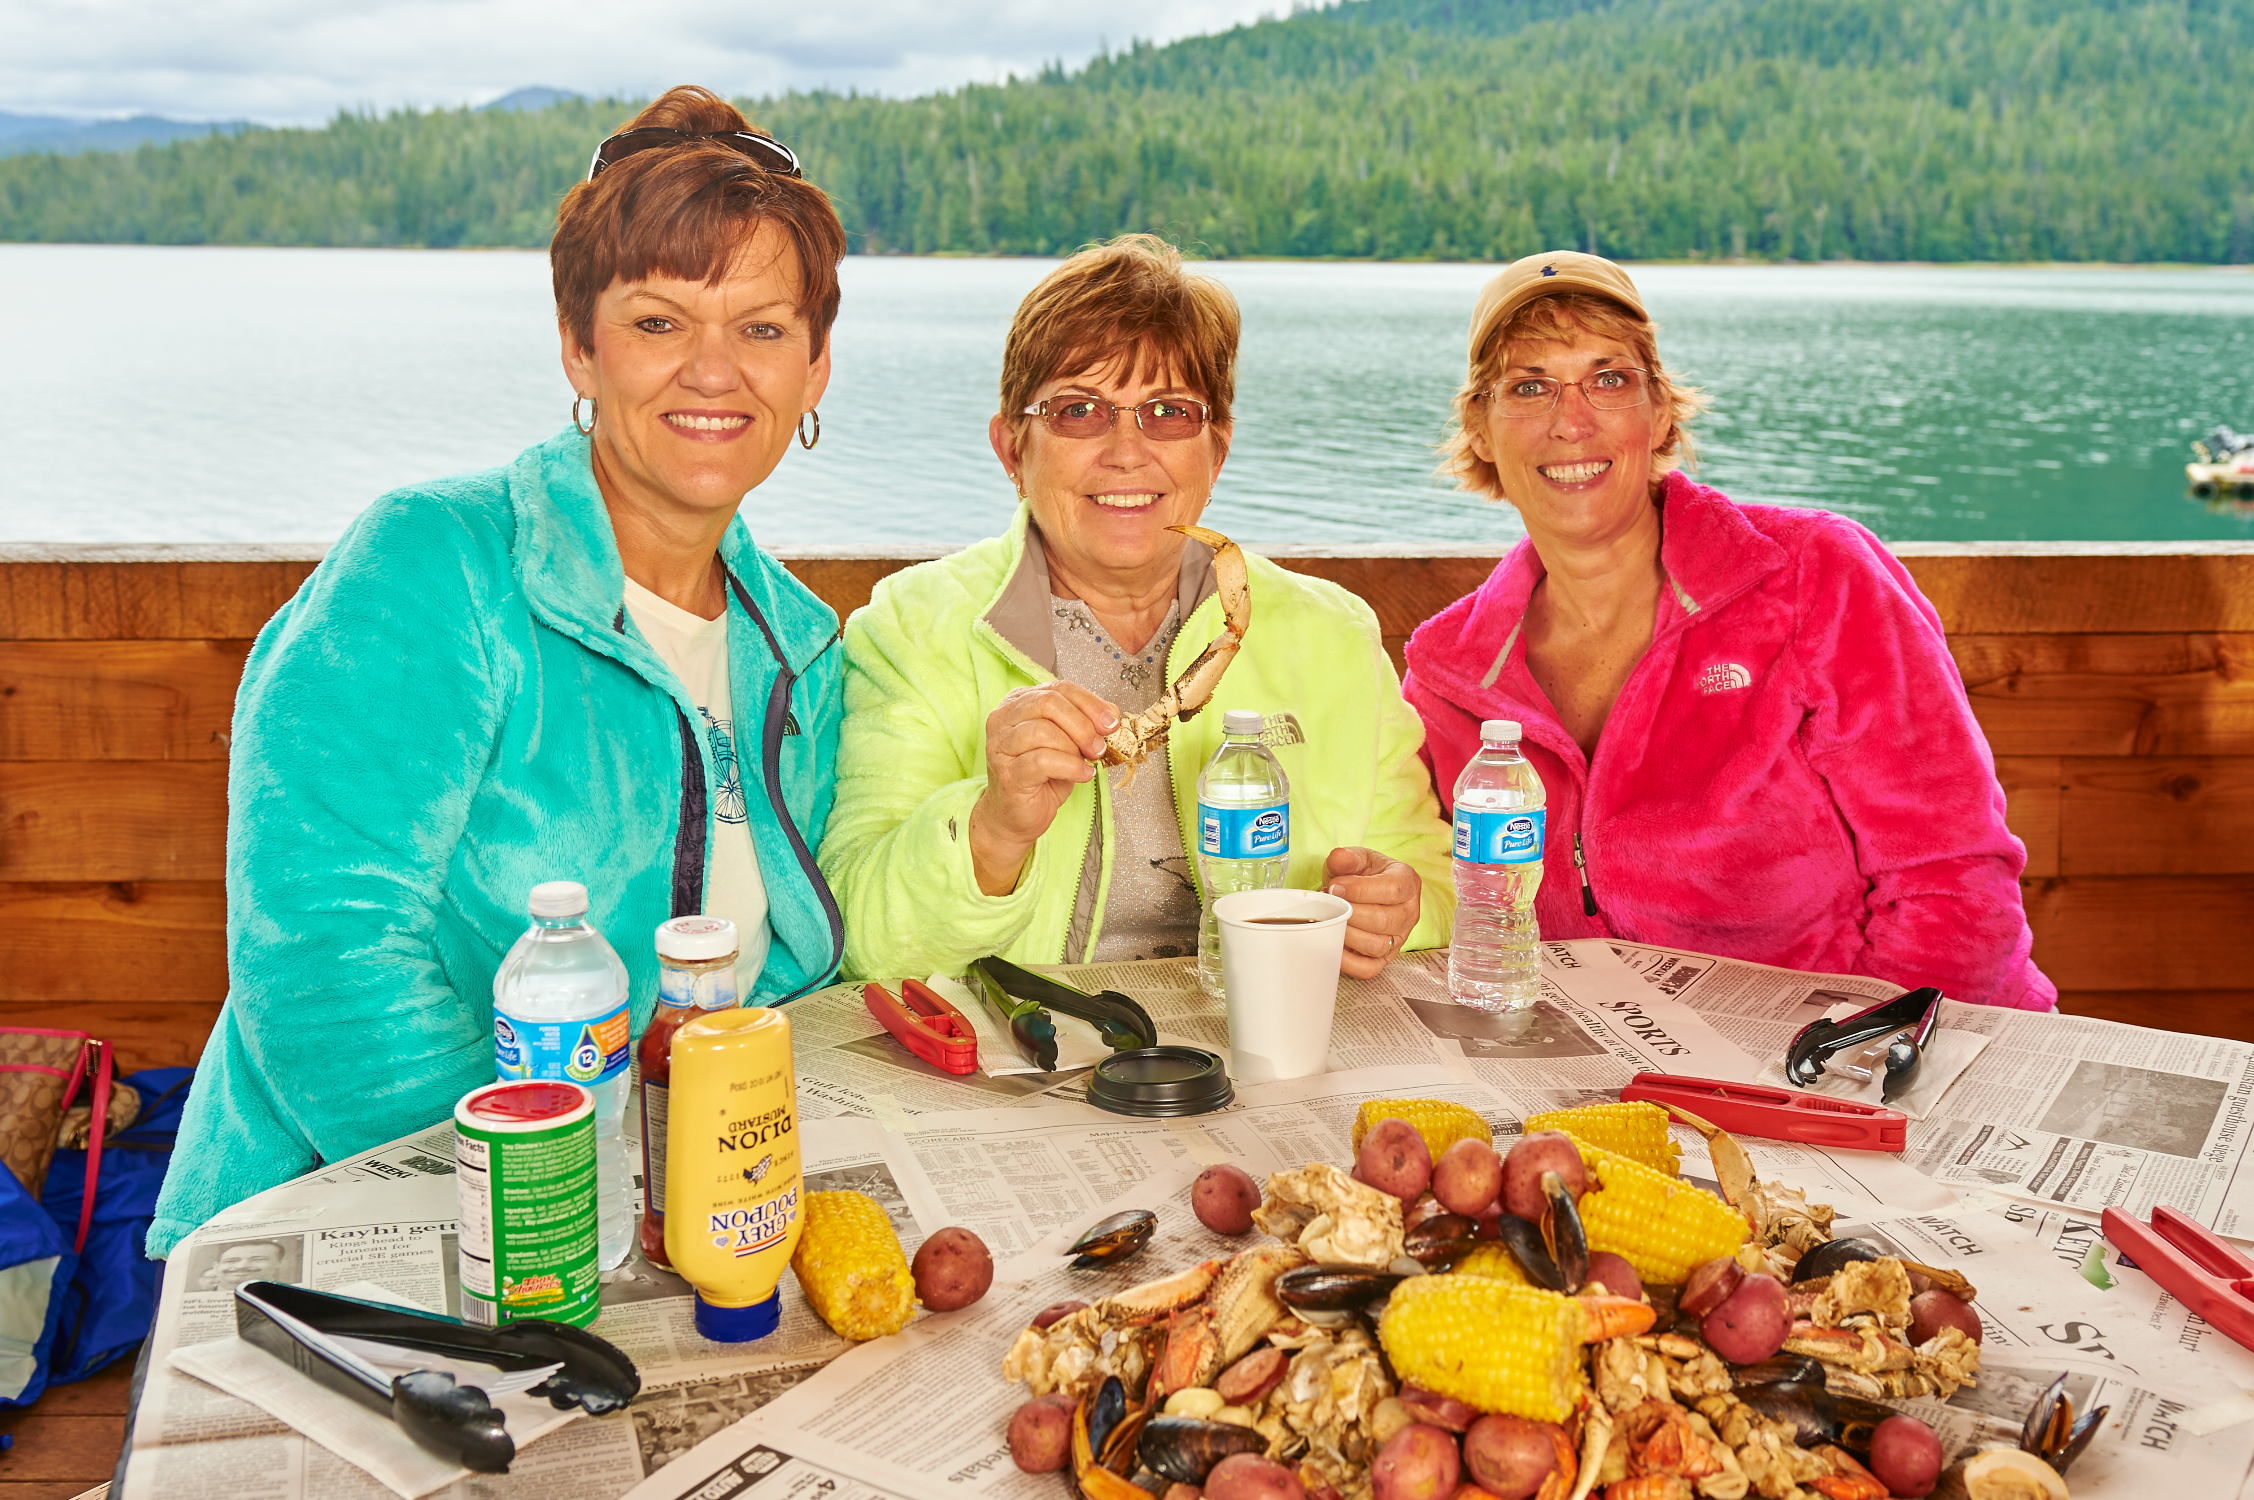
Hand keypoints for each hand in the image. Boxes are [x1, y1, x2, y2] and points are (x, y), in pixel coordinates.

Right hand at [969, 682, 1118, 895]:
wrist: (1018, 816)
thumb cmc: (1042, 778)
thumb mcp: (1069, 743)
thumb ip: (1085, 724)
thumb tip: (1111, 715)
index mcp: (1019, 703)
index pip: (1059, 688)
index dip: (1090, 702)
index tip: (1111, 722)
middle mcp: (1004, 719)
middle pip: (1048, 703)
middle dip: (1082, 724)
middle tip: (1099, 745)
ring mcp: (1001, 746)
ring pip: (1043, 731)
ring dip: (1074, 747)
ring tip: (1087, 762)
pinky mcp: (1007, 773)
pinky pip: (1043, 760)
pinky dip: (1070, 767)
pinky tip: (1081, 774)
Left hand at [1325, 846, 1420, 978]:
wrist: (1363, 890)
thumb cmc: (1362, 874)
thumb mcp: (1357, 858)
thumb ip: (1347, 857)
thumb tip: (1339, 858)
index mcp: (1408, 883)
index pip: (1392, 889)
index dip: (1361, 890)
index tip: (1335, 886)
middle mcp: (1409, 913)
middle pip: (1384, 920)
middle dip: (1350, 913)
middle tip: (1330, 904)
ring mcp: (1399, 939)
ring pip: (1376, 945)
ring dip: (1347, 934)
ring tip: (1331, 920)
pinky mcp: (1384, 958)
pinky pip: (1369, 969)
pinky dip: (1348, 962)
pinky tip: (1333, 944)